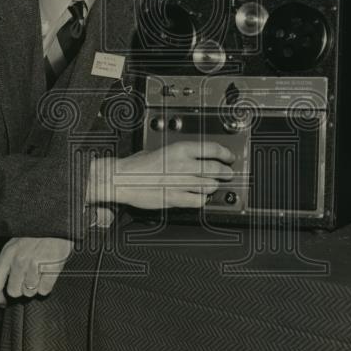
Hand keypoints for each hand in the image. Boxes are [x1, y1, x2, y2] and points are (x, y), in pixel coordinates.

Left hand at [0, 236, 72, 305]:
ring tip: (38, 274)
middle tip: (26, 279)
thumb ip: (0, 264)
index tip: (1, 303)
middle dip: (20, 289)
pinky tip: (46, 274)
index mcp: (8, 254)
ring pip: (29, 293)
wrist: (56, 222)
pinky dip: (46, 286)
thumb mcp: (13, 245)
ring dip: (33, 288)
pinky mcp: (52, 268)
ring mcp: (36, 264)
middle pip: (13, 292)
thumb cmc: (35, 233)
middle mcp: (20, 260)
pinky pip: (44, 290)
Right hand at [88, 141, 234, 210]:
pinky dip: (201, 200)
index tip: (228, 156)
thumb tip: (190, 157)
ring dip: (213, 186)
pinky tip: (199, 198)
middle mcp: (184, 166)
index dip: (225, 153)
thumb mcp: (158, 150)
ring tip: (212, 185)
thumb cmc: (136, 165)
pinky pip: (198, 201)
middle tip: (228, 173)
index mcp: (180, 150)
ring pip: (209, 186)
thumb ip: (176, 154)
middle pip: (215, 169)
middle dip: (225, 172)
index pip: (213, 149)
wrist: (121, 179)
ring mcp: (181, 184)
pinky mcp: (176, 199)